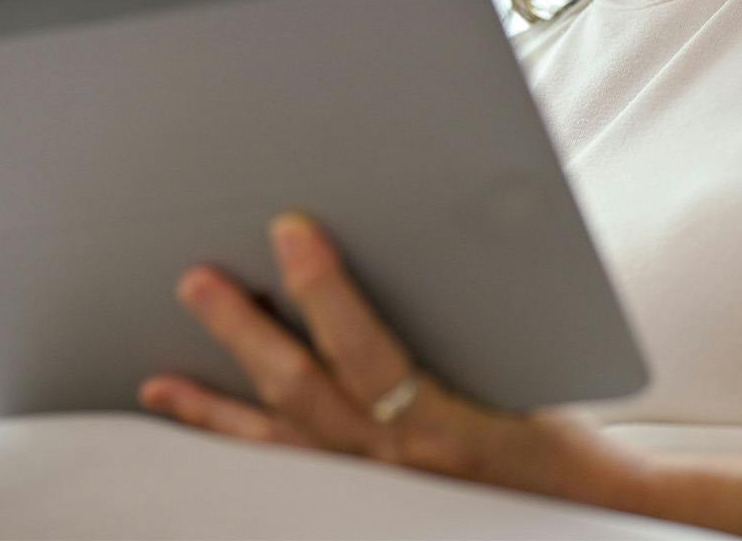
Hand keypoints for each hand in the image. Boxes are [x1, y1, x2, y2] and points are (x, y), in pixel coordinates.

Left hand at [137, 211, 629, 507]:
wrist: (580, 514)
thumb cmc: (560, 435)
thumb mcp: (531, 366)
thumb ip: (478, 312)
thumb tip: (439, 232)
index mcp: (446, 422)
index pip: (370, 351)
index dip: (325, 291)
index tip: (290, 229)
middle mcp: (399, 461)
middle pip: (302, 391)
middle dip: (243, 332)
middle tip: (194, 278)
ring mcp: (374, 487)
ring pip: (278, 444)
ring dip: (215, 406)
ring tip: (161, 378)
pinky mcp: (362, 499)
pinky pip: (285, 474)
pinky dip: (234, 446)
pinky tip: (193, 422)